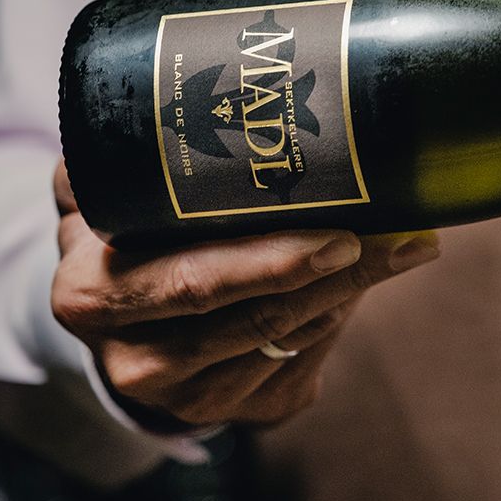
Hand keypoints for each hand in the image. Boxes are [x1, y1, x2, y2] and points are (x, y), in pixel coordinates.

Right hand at [49, 160, 438, 428]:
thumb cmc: (126, 230)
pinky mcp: (242, 414)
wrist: (118, 317)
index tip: (342, 231)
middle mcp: (135, 361)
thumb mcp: (107, 188)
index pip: (195, 282)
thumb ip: (130, 146)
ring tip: (406, 243)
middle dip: (340, 276)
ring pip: (293, 339)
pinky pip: (307, 360)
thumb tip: (205, 87)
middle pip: (259, 319)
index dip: (273, 261)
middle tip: (403, 236)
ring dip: (355, 291)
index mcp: (93, 297)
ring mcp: (190, 399)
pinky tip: (364, 278)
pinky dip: (339, 314)